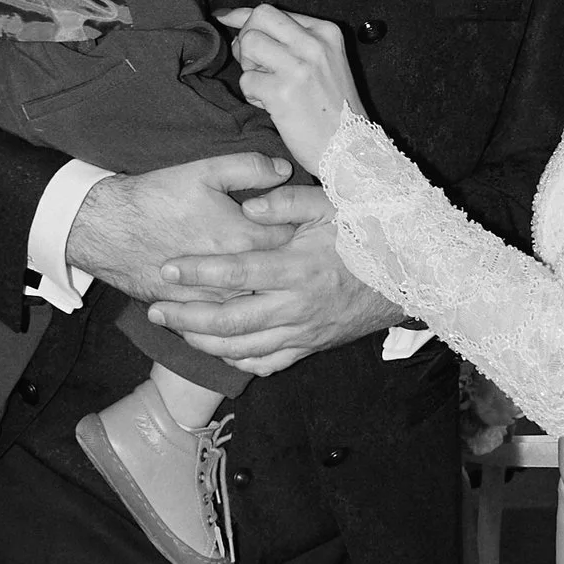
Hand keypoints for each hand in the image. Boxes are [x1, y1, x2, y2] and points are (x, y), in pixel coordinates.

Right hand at [67, 152, 298, 297]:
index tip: (308, 229)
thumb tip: (284, 170)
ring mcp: (212, 299)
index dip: (302, 233)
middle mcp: (233, 276)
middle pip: (277, 280)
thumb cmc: (157, 198)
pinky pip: (225, 323)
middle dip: (289, 270)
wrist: (109, 230)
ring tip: (276, 287)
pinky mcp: (193, 311)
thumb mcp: (204, 170)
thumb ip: (249, 167)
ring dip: (267, 297)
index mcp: (243, 238)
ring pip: (254, 306)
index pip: (292, 241)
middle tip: (299, 261)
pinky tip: (247, 310)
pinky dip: (239, 317)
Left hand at [151, 182, 398, 372]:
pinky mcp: (310, 347)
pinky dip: (236, 360)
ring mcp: (303, 332)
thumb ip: (288, 201)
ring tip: (175, 328)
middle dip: (186, 317)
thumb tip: (250, 203)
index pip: (236, 273)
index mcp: (298, 268)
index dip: (198, 272)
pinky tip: (214, 349)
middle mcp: (297, 306)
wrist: (406, 279)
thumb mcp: (331, 206)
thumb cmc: (365, 236)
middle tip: (156, 309)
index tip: (168, 267)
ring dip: (203, 341)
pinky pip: (266, 363)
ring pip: (242, 347)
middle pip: (229, 321)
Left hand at [225, 3, 366, 175]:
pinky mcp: (283, 92)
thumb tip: (236, 20)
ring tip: (267, 86)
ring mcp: (298, 67)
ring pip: (248, 44)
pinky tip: (272, 106)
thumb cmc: (334, 109)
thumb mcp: (324, 62)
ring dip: (249, 67)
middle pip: (258, 19)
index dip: (245, 17)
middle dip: (246, 38)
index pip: (273, 11)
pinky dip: (253, 96)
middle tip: (256, 64)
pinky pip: (247, 81)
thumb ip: (288, 39)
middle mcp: (314, 44)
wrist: (350, 148)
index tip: (227, 20)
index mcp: (326, 32)